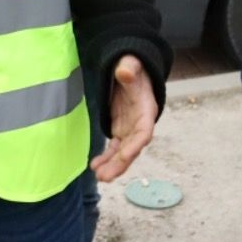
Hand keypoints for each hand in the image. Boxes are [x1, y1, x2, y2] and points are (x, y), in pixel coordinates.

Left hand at [91, 56, 157, 182]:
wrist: (132, 69)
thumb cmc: (134, 67)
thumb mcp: (132, 64)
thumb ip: (129, 68)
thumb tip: (125, 71)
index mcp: (146, 110)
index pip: (144, 131)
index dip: (136, 145)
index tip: (126, 156)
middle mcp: (140, 124)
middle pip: (133, 148)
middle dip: (121, 163)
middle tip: (106, 176)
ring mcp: (130, 129)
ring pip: (123, 152)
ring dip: (112, 166)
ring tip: (99, 177)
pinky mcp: (120, 130)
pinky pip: (114, 148)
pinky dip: (106, 158)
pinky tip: (95, 167)